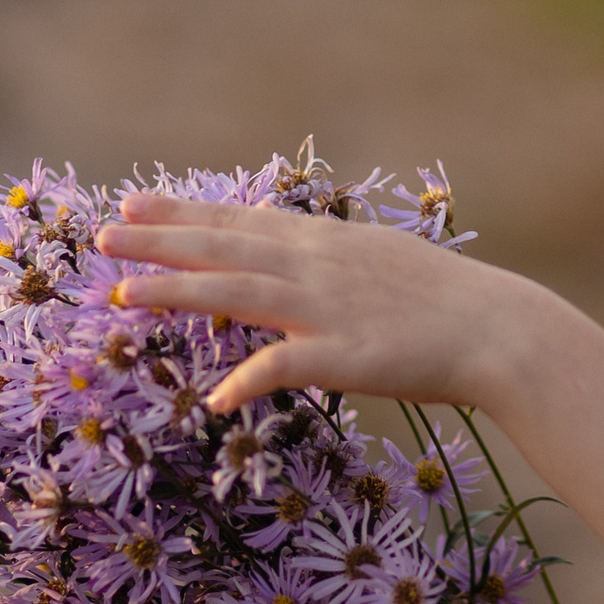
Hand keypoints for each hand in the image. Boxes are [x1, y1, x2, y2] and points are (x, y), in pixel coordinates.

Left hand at [94, 192, 558, 413]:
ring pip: (238, 293)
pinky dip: (246, 381)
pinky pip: (284, 368)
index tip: (135, 203)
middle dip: (161, 241)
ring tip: (125, 293)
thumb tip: (290, 261)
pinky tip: (212, 399)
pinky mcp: (344, 356)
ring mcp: (327, 309)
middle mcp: (316, 267)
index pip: (240, 223)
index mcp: (324, 244)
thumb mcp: (379, 262)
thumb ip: (328, 262)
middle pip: (224, 248)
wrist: (498, 330)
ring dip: (179, 291)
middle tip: (105, 235)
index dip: (184, 213)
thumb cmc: (444, 302)